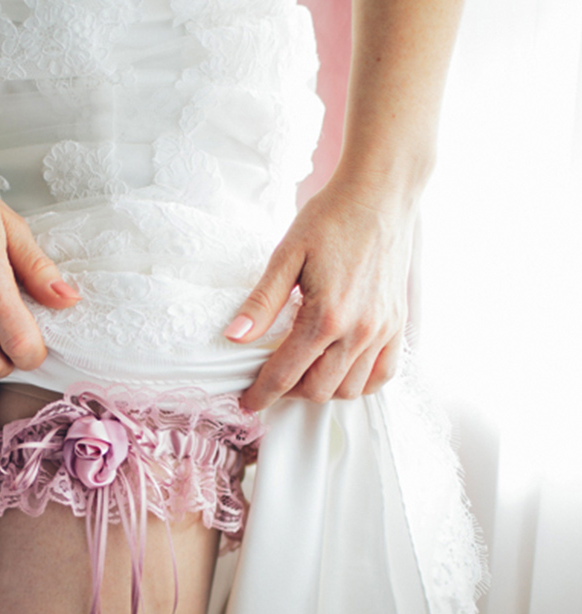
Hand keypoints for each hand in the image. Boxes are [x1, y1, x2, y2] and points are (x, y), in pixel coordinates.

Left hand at [224, 179, 415, 411]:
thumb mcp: (286, 255)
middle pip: (318, 390)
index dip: (262, 394)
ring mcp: (383, 330)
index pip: (285, 375)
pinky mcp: (398, 324)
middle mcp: (359, 331)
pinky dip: (361, 382)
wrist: (381, 192)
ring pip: (351, 389)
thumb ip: (262, 302)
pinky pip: (384, 374)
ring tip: (304, 372)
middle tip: (273, 378)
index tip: (248, 402)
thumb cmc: (331, 217)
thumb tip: (233, 336)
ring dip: (323, 389)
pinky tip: (340, 369)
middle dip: (290, 392)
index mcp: (326, 317)